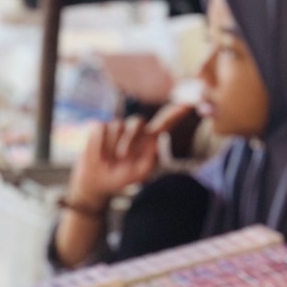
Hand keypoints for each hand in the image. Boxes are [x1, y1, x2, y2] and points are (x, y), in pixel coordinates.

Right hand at [66, 107, 193, 209]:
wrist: (98, 183)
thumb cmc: (122, 176)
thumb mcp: (140, 172)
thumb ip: (151, 157)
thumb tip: (155, 137)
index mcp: (148, 139)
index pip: (164, 122)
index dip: (175, 113)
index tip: (188, 103)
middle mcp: (134, 129)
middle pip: (136, 122)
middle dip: (129, 141)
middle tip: (121, 158)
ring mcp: (116, 126)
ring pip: (116, 127)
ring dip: (112, 148)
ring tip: (109, 160)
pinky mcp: (99, 127)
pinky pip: (101, 129)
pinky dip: (98, 145)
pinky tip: (99, 156)